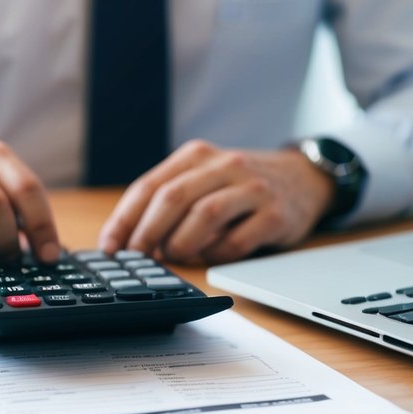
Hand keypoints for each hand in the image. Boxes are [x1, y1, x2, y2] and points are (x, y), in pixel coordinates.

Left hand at [97, 140, 335, 265]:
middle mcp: (223, 165)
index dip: (124, 219)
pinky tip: (211, 257)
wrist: (303, 178)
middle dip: (147, 232)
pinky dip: (217, 254)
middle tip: (138, 258)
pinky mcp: (275, 213)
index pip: (149, 186)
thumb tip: (127, 238)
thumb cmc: (240, 184)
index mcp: (196, 156)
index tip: (109, 246)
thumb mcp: (204, 178)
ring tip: (175, 256)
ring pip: (204, 214)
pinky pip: (238, 239)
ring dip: (181, 243)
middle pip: (173, 197)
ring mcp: (251, 187)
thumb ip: (170, 199)